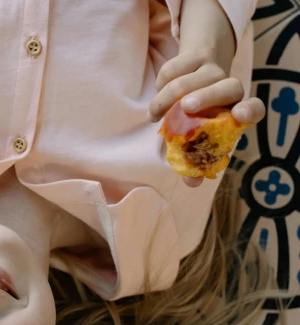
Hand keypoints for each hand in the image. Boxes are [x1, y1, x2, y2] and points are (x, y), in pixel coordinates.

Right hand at [148, 50, 264, 186]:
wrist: (192, 73)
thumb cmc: (196, 115)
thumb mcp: (195, 138)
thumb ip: (194, 159)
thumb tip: (192, 184)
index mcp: (235, 110)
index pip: (254, 108)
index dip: (250, 111)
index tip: (238, 116)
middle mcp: (229, 89)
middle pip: (230, 86)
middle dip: (208, 96)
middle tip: (186, 108)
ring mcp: (212, 70)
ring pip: (194, 77)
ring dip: (169, 96)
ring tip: (154, 115)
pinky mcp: (194, 56)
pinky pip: (175, 68)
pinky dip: (161, 84)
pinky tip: (158, 94)